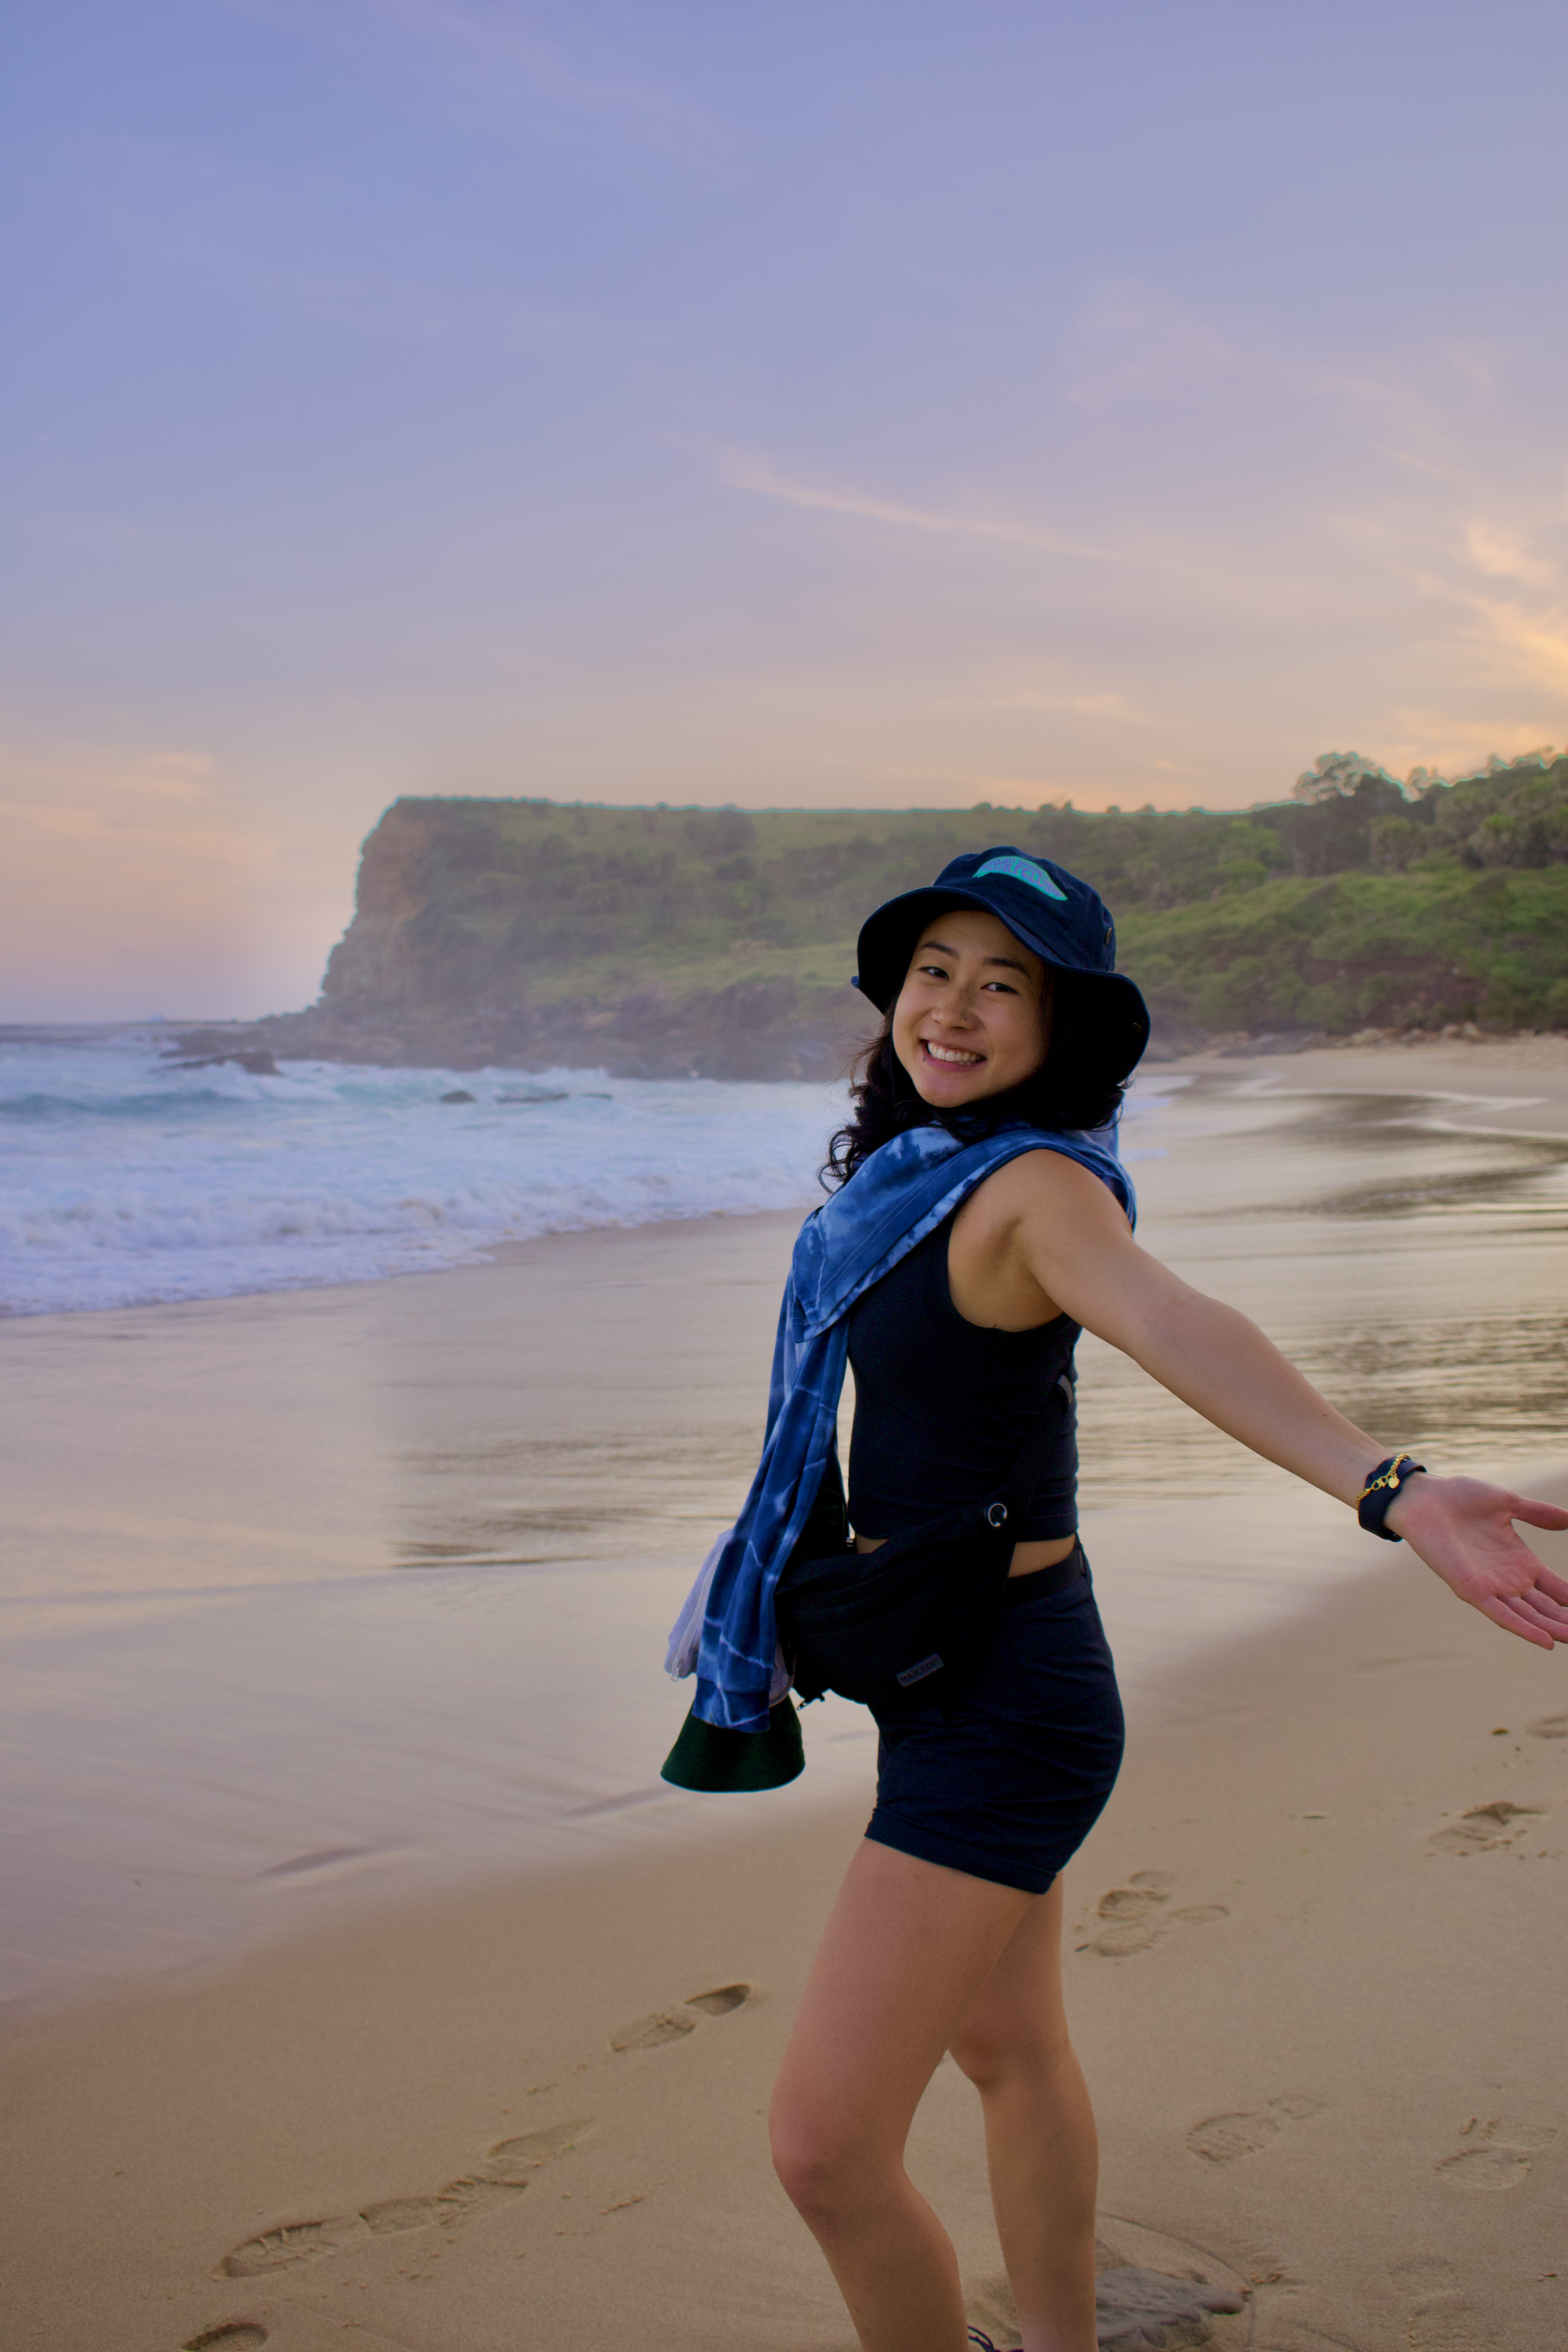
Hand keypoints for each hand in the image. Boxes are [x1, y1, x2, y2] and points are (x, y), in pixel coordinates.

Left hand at [1387, 1474, 1567, 1649]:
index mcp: (1520, 1561)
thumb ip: (1538, 1514)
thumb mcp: (1507, 1503)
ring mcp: (1491, 1586)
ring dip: (1552, 1630)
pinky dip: (1523, 1629)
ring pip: (1529, 1616)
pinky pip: (1501, 1615)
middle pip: (1545, 1608)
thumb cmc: (1460, 1498)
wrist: (1424, 1497)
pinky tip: (1546, 1642)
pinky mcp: (1471, 1590)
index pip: (1555, 1588)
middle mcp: (1508, 1578)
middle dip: (1565, 1621)